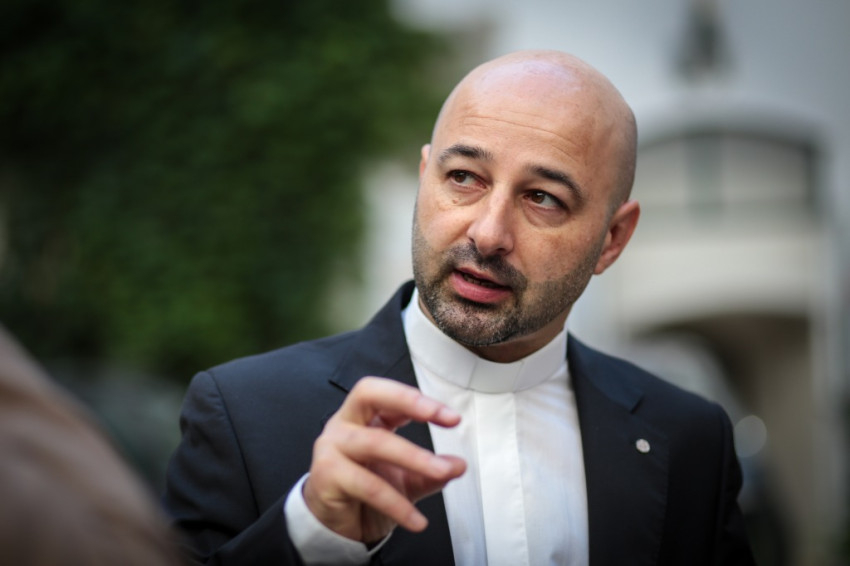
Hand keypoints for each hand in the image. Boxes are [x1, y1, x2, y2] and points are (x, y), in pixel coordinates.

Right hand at [302, 377, 465, 542]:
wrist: (337, 528)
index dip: (419, 401)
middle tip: (438, 417)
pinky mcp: (327, 476)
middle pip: (369, 395)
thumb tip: (459, 465)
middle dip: (407, 402)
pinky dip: (397, 504)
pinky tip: (417, 520)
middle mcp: (344, 425)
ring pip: (375, 443)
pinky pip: (368, 486)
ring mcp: (331, 448)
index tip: (451, 418)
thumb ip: (431, 471)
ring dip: (414, 457)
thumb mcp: (406, 480)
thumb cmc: (366, 494)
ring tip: (441, 472)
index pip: (389, 395)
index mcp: (363, 418)